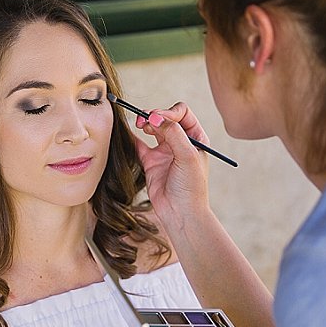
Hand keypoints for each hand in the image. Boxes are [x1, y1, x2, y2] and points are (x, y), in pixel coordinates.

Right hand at [133, 102, 210, 224]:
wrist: (181, 213)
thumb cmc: (192, 187)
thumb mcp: (187, 156)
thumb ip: (173, 134)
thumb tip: (156, 116)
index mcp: (196, 138)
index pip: (182, 113)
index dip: (169, 113)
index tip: (158, 119)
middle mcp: (181, 142)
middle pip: (166, 118)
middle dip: (155, 115)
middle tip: (145, 120)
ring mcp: (166, 152)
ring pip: (153, 129)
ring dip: (145, 123)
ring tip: (139, 124)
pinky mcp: (152, 162)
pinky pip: (140, 145)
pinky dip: (133, 137)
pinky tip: (129, 133)